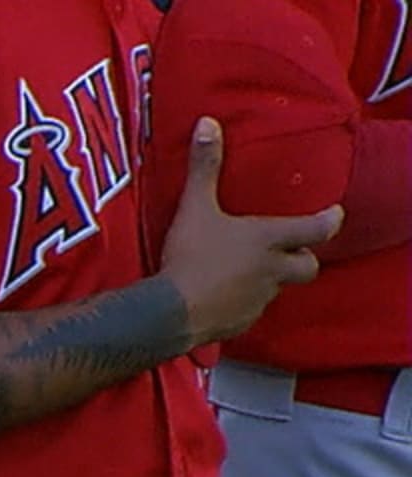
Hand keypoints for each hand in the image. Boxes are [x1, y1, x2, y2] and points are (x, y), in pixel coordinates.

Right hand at [160, 118, 343, 347]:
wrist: (172, 310)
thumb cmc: (191, 256)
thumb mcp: (195, 207)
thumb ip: (204, 168)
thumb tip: (208, 123)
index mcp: (268, 240)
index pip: (317, 229)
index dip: (329, 220)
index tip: (335, 214)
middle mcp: (273, 270)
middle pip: (308, 266)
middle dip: (304, 258)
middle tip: (291, 251)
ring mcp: (259, 299)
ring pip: (278, 289)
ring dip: (270, 280)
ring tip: (248, 274)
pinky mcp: (241, 323)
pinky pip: (250, 311)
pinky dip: (242, 304)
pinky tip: (223, 298)